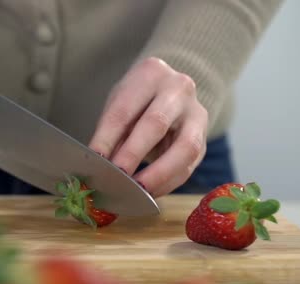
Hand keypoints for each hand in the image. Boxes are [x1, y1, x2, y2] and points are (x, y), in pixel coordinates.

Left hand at [89, 57, 207, 197]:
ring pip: (185, 148)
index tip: (94, 160)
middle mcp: (179, 89)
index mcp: (150, 74)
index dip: (108, 137)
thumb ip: (111, 133)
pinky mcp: (205, 140)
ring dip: (158, 174)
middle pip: (157, 122)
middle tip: (116, 177)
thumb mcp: (120, 104)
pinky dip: (168, 183)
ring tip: (137, 192)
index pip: (124, 108)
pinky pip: (189, 166)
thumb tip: (99, 166)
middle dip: (134, 153)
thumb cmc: (138, 100)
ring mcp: (197, 114)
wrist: (172, 91)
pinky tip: (149, 193)